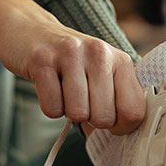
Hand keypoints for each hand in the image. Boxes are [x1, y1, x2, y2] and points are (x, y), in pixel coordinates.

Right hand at [0, 13, 144, 134]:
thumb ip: (120, 97)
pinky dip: (50, 107)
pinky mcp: (42, 61)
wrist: (31, 32)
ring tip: (66, 91)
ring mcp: (70, 54)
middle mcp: (99, 53)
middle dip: (91, 119)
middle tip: (82, 100)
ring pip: (77, 114)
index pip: (133, 111)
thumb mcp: (104, 71)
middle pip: (104, 117)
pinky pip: (52, 108)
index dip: (121, 127)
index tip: (110, 122)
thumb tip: (128, 134)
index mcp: (121, 60)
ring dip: (69, 111)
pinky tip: (50, 87)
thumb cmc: (73, 61)